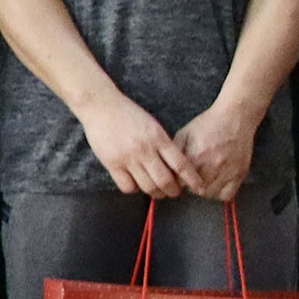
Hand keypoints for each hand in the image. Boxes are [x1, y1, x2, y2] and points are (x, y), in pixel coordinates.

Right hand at [77, 94, 195, 197]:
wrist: (100, 105)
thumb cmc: (128, 113)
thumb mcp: (152, 126)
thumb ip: (163, 144)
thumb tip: (175, 166)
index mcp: (158, 138)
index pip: (181, 165)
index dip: (192, 179)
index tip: (198, 187)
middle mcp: (145, 149)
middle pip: (165, 180)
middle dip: (173, 191)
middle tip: (174, 192)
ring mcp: (128, 157)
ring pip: (147, 186)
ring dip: (155, 193)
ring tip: (156, 192)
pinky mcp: (112, 163)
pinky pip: (127, 186)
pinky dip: (134, 189)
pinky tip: (135, 183)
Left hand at [173, 101, 258, 201]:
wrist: (235, 118)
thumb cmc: (208, 124)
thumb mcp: (184, 133)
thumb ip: (175, 151)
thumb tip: (165, 167)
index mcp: (196, 156)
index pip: (179, 181)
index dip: (175, 181)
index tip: (175, 178)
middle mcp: (212, 165)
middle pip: (194, 190)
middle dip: (188, 187)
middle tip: (188, 180)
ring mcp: (228, 171)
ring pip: (210, 194)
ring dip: (203, 190)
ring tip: (201, 181)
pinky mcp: (239, 173)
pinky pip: (227, 195)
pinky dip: (219, 193)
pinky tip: (215, 184)